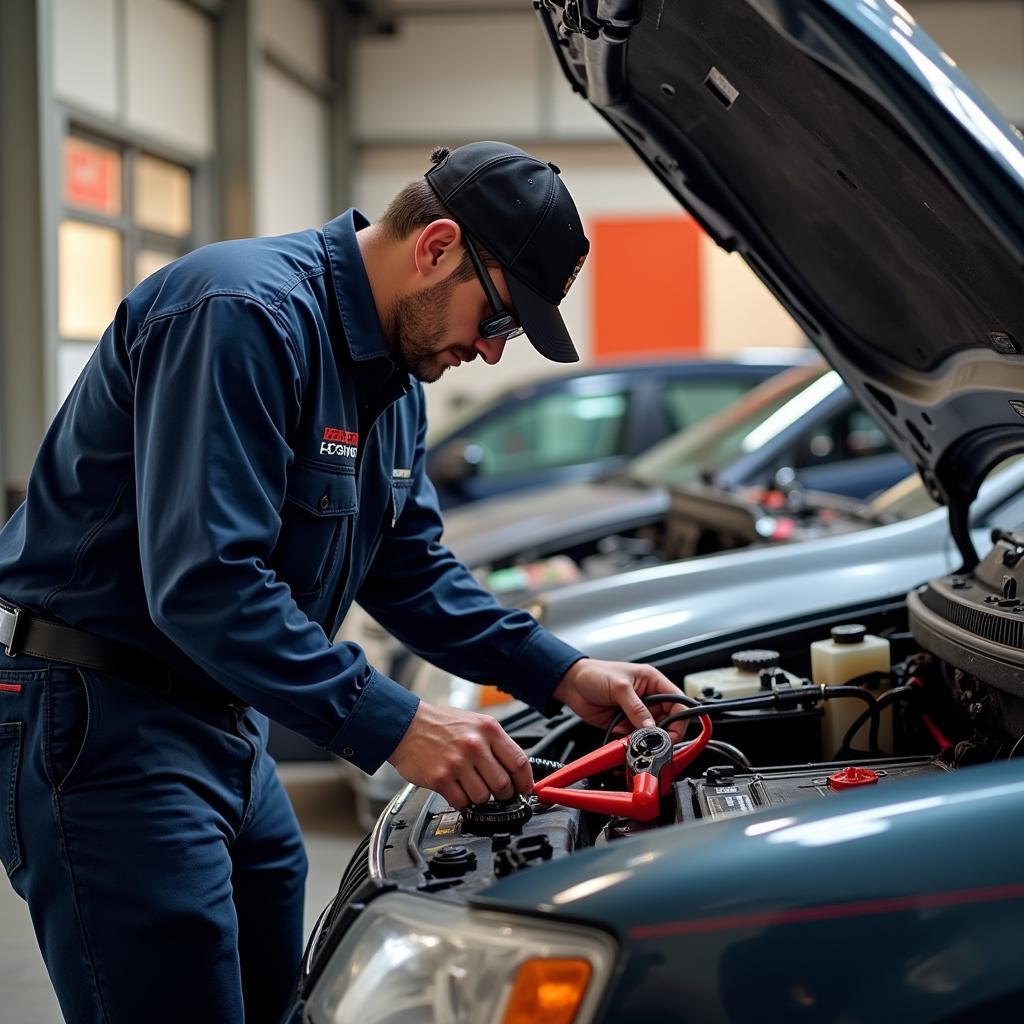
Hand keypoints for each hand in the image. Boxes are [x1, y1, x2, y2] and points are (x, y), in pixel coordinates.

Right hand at [387, 701, 533, 809]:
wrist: (406, 724)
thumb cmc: (441, 724)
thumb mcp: (475, 723)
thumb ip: (495, 743)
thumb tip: (516, 770)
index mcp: (488, 729)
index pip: (519, 762)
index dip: (525, 781)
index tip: (523, 789)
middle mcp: (474, 745)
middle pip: (503, 784)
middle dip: (503, 794)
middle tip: (497, 793)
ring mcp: (457, 763)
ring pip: (483, 797)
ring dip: (481, 798)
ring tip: (472, 787)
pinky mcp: (441, 778)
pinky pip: (462, 802)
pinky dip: (462, 802)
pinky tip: (457, 789)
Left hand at [552, 658, 689, 741]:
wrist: (571, 684)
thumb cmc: (595, 673)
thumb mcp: (619, 688)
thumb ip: (636, 709)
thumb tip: (651, 727)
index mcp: (653, 681)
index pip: (677, 701)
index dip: (679, 718)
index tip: (673, 733)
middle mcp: (648, 697)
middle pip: (669, 720)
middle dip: (663, 732)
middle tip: (656, 741)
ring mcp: (637, 712)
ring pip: (653, 731)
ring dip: (647, 738)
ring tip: (637, 738)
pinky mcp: (626, 723)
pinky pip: (637, 737)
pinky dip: (634, 741)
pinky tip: (626, 737)